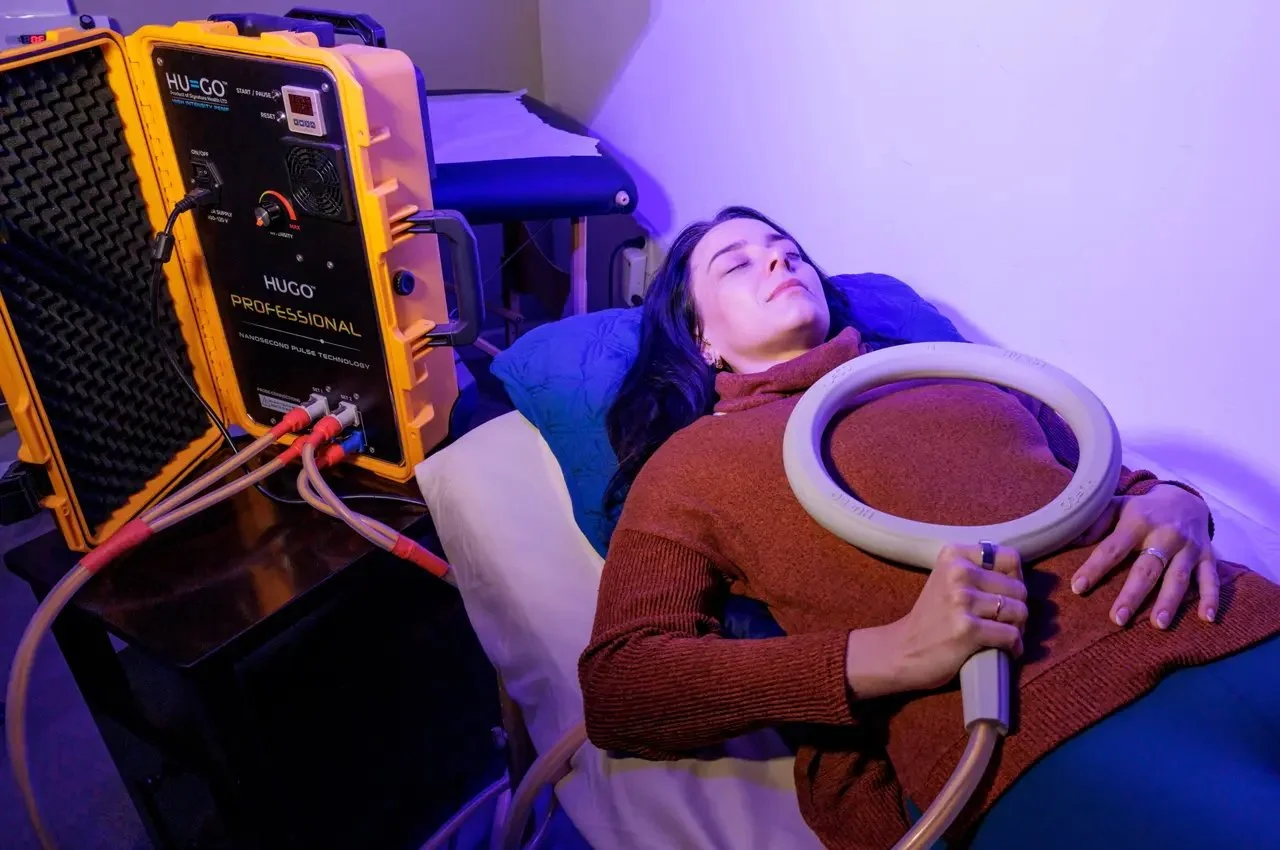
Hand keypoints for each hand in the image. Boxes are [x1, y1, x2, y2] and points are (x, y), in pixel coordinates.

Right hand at [878, 543, 1026, 692]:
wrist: (901, 651)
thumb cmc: (931, 619)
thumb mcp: (947, 581)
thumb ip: (977, 572)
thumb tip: (1021, 578)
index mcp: (954, 556)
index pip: (1010, 558)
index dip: (1015, 579)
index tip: (1004, 595)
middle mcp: (958, 572)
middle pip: (1019, 589)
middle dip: (1016, 609)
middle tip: (1004, 622)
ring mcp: (962, 600)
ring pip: (1019, 612)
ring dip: (1017, 629)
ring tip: (1002, 636)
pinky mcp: (967, 629)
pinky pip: (1011, 635)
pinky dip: (1014, 648)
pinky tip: (1005, 652)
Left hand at [1071, 485, 1217, 628]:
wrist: (1184, 498)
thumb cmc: (1140, 509)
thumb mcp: (1115, 506)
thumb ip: (1094, 523)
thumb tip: (1065, 538)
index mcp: (1137, 521)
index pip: (1113, 548)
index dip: (1095, 568)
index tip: (1078, 588)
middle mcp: (1165, 534)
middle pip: (1148, 568)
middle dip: (1133, 594)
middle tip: (1118, 619)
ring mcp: (1189, 547)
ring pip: (1179, 577)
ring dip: (1169, 601)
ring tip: (1158, 625)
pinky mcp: (1208, 556)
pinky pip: (1211, 578)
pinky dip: (1211, 598)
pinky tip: (1206, 619)